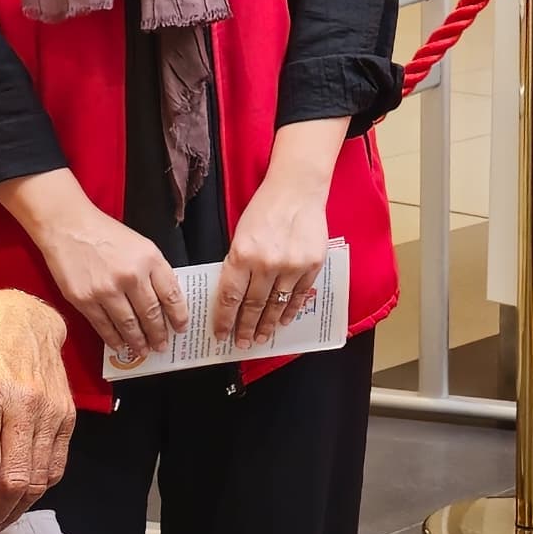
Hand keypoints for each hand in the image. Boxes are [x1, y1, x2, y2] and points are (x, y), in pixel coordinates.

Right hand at [10, 173, 190, 368]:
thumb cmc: (104, 234)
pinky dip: (114, 339)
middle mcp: (130, 276)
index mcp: (149, 259)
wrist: (67, 227)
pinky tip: (120, 345)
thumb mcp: (140, 245)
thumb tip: (165, 301)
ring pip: (128, 325)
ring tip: (144, 350)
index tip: (181, 328)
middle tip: (162, 345)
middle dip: (158, 334)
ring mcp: (106, 290)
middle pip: (151, 314)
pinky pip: (104, 327)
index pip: (171, 295)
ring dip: (138, 341)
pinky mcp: (84, 300)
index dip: (178, 316)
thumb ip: (154, 271)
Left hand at [213, 170, 333, 350]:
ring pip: (276, 305)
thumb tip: (234, 297)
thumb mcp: (240, 234)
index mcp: (242, 254)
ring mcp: (291, 266)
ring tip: (261, 338)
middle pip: (253, 305)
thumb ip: (237, 264)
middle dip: (246, 328)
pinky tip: (283, 321)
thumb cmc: (265, 208)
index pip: (230, 297)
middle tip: (242, 343)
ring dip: (267, 325)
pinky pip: (298, 296)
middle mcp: (266, 263)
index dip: (225, 319)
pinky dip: (290, 311)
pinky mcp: (311, 265)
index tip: (221, 334)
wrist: (297, 190)